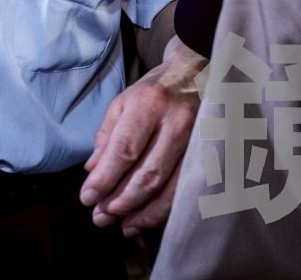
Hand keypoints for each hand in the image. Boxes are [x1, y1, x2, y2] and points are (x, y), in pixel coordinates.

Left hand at [80, 43, 205, 234]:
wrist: (197, 75)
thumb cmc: (154, 92)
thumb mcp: (123, 103)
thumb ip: (107, 137)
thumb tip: (93, 173)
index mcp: (151, 104)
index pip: (125, 149)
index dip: (105, 179)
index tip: (87, 198)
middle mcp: (178, 122)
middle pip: (149, 174)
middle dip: (121, 202)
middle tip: (101, 217)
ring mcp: (200, 141)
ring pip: (171, 188)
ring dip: (144, 213)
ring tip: (122, 226)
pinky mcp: (212, 156)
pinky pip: (187, 192)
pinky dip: (165, 210)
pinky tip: (147, 219)